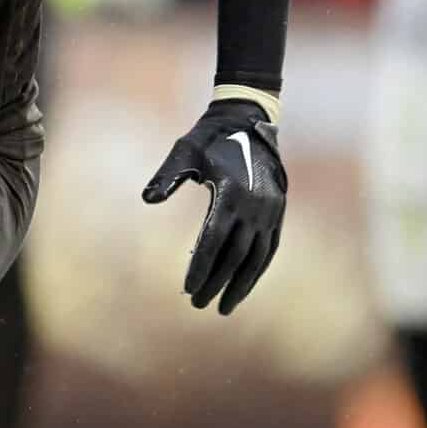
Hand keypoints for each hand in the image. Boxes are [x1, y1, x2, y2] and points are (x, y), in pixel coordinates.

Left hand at [142, 98, 285, 313]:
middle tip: (197, 304)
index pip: (214, 240)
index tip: (188, 289)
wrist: (247, 120)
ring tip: (224, 308)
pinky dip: (257, 269)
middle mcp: (255, 205)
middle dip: (216, 283)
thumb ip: (167, 176)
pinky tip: (244, 286)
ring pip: (256, 257)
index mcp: (232, 192)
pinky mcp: (278, 211)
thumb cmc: (208, 138)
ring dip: (241, 285)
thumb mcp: (184, 151)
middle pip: (234, 255)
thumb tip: (148, 199)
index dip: (201, 267)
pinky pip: (269, 247)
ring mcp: (270, 210)